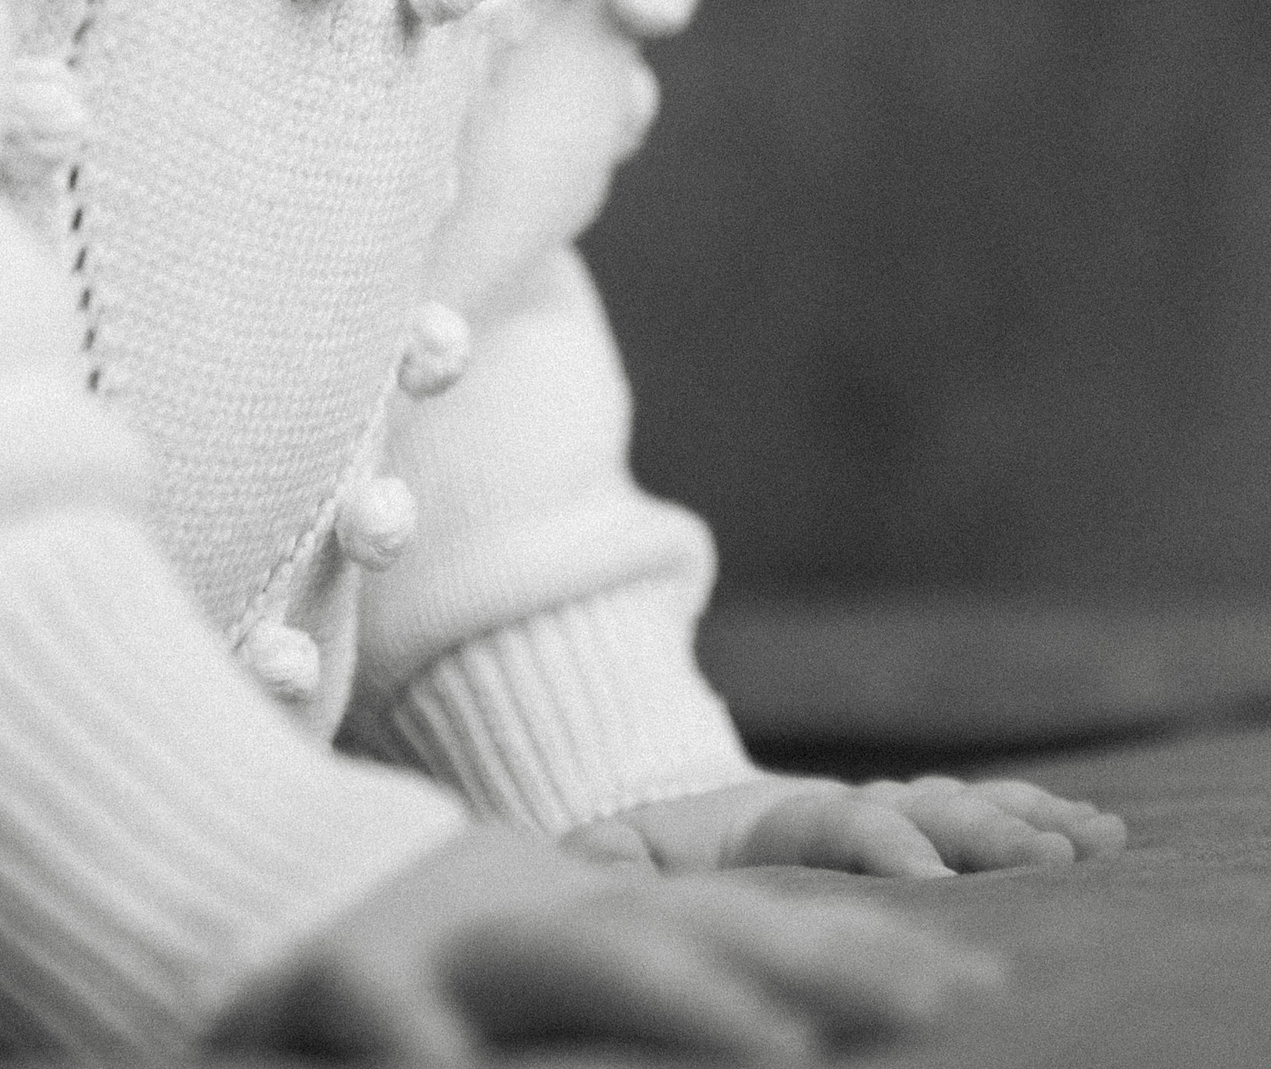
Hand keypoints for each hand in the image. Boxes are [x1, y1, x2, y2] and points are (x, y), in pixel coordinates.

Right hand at [214, 823, 1002, 1060]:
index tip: (975, 982)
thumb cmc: (393, 928)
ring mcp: (440, 935)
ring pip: (579, 960)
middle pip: (698, 930)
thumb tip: (769, 1005)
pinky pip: (394, 1024)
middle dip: (822, 966)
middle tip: (945, 1002)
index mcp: (574, 903)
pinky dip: (430, 1059)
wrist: (219, 851)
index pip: (736, 922)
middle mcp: (529, 908)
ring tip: (784, 1056)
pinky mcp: (343, 973)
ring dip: (682, 1004)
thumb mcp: (525, 933)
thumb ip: (630, 957)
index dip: (853, 950)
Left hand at [570, 770, 1128, 877]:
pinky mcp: (909, 840)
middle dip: (983, 834)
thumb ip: (609, 858)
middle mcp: (837, 812)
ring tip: (1095, 836)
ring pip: (959, 811)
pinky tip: (1099, 831)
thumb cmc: (642, 863)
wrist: (662, 821)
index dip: (886, 842)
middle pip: (919, 810)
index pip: (839, 822)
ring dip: (1026, 823)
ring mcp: (879, 822)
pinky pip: (976, 823)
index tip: (932, 873)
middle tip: (1048, 858)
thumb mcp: (614, 859)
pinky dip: (1035, 819)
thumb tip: (584, 856)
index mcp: (771, 818)